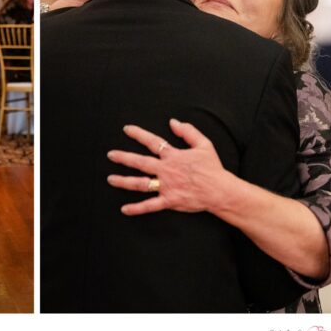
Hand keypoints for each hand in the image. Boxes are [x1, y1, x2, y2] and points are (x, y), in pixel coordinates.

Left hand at [105, 118, 235, 215]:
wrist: (220, 190)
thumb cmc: (212, 168)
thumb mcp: (204, 144)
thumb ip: (188, 131)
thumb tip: (173, 122)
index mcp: (173, 156)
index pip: (152, 141)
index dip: (138, 134)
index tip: (126, 129)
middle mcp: (166, 170)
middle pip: (140, 162)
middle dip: (123, 158)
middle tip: (110, 155)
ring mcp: (166, 186)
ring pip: (140, 183)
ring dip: (123, 181)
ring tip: (110, 179)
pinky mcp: (169, 200)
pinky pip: (150, 205)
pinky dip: (137, 208)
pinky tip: (124, 209)